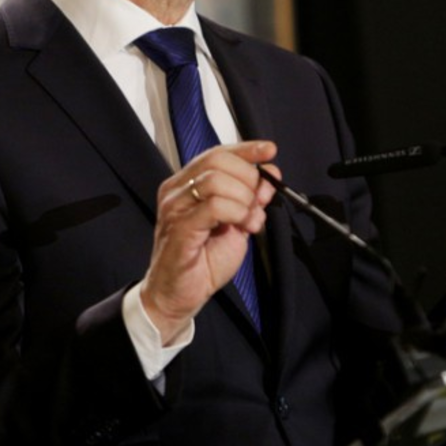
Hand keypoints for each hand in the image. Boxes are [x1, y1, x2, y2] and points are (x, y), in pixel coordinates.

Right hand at [139, 141, 277, 342]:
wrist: (181, 295)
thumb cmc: (203, 259)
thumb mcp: (236, 222)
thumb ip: (250, 199)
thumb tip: (270, 175)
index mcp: (186, 184)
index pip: (217, 153)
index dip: (246, 149)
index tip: (270, 150)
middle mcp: (176, 191)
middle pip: (217, 161)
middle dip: (248, 178)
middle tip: (257, 203)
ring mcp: (175, 209)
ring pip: (216, 181)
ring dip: (243, 199)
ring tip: (249, 220)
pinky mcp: (180, 230)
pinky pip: (213, 207)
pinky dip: (236, 213)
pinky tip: (241, 226)